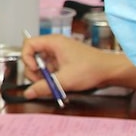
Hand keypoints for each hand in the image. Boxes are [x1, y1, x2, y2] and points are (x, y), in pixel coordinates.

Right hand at [20, 36, 135, 97]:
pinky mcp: (63, 61)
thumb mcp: (64, 80)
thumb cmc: (90, 69)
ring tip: (53, 85)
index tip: (35, 70)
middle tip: (42, 82)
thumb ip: (43, 87)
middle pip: (33, 56)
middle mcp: (54, 45)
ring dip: (43, 76)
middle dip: (34, 71)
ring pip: (41, 64)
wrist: (109, 71)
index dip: (27, 58)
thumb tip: (28, 93)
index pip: (29, 44)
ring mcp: (59, 54)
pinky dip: (51, 77)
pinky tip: (58, 84)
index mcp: (53, 42)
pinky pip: (50, 68)